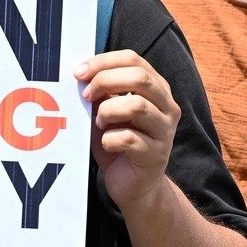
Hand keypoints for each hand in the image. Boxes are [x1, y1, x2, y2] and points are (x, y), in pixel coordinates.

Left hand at [74, 50, 179, 208]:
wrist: (135, 186)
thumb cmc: (119, 143)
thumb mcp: (108, 112)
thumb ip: (101, 93)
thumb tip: (81, 75)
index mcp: (157, 89)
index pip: (134, 59)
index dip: (104, 62)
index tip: (79, 73)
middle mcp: (167, 106)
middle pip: (140, 78)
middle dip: (105, 81)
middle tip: (86, 95)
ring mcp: (165, 131)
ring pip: (136, 106)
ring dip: (108, 111)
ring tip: (99, 123)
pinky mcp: (156, 155)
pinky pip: (129, 139)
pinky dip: (109, 139)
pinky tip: (106, 144)